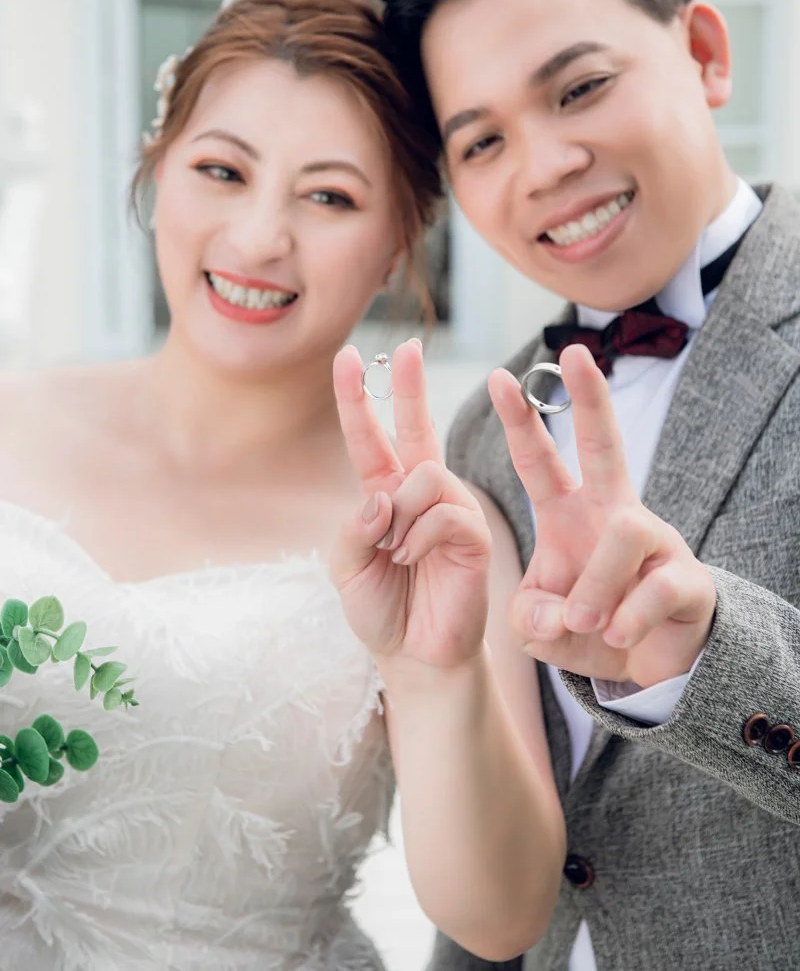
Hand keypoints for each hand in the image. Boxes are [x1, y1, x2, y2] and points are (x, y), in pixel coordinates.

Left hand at [331, 340, 490, 670]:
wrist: (414, 655)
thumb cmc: (380, 609)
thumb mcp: (344, 567)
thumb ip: (353, 526)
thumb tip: (383, 495)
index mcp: (385, 495)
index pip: (369, 437)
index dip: (357, 398)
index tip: (347, 357)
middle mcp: (420, 493)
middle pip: (417, 426)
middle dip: (410, 385)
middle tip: (409, 346)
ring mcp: (450, 508)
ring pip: (425, 474)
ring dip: (399, 516)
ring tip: (395, 553)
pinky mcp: (473, 531)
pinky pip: (443, 510)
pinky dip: (418, 536)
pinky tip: (413, 559)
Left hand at [490, 344, 715, 686]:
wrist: (648, 665)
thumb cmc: (587, 628)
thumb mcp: (540, 625)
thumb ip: (530, 614)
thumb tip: (556, 612)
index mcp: (567, 515)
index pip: (539, 461)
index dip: (519, 422)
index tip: (496, 377)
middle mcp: (611, 513)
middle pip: (604, 443)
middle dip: (590, 397)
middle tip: (575, 352)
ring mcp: (654, 541)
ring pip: (624, 532)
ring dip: (598, 586)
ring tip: (585, 622)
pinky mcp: (687, 578)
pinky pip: (656, 587)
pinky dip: (628, 619)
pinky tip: (617, 637)